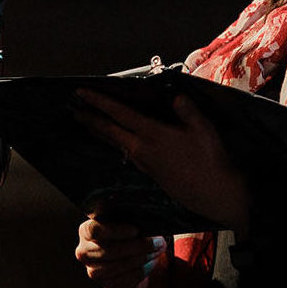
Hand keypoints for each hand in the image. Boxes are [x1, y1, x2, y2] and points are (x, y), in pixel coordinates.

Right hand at [74, 218, 170, 287]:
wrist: (139, 256)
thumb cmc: (132, 235)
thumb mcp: (129, 223)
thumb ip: (130, 220)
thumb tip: (144, 223)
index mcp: (86, 232)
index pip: (95, 231)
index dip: (116, 231)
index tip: (136, 230)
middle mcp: (85, 253)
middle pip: (108, 251)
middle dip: (136, 246)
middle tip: (156, 242)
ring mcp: (94, 272)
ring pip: (116, 267)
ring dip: (141, 259)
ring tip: (156, 252)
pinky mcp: (108, 286)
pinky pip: (125, 280)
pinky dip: (141, 271)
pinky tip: (151, 264)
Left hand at [75, 88, 251, 235]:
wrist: (213, 194)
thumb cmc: (210, 161)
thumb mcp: (203, 129)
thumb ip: (187, 110)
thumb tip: (176, 97)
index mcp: (152, 134)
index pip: (119, 114)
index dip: (99, 102)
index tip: (81, 93)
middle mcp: (142, 149)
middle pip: (109, 130)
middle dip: (90, 118)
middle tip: (74, 109)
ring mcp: (144, 162)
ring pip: (115, 143)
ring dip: (100, 131)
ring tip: (88, 123)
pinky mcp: (150, 172)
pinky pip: (126, 153)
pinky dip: (116, 143)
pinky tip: (117, 142)